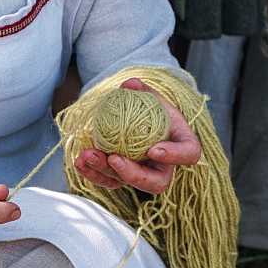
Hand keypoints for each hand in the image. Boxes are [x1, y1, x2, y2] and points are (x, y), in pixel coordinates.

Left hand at [73, 77, 200, 194]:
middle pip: (155, 182)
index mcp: (181, 144)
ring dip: (103, 170)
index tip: (154, 148)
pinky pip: (107, 180)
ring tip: (86, 155)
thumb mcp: (150, 95)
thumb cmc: (151, 107)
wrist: (139, 118)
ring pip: (125, 182)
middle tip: (114, 158)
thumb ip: (142, 90)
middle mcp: (163, 166)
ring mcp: (141, 174)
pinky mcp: (121, 176)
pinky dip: (91, 173)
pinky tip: (79, 161)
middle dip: (133, 174)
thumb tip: (130, 85)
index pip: (188, 153)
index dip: (174, 155)